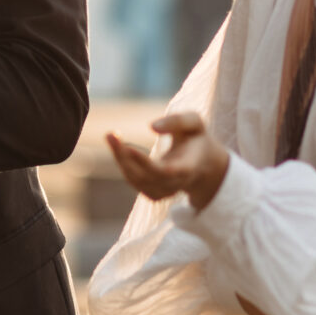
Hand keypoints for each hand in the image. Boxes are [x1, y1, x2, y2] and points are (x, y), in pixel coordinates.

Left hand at [104, 111, 230, 210]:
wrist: (204, 165)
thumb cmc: (197, 139)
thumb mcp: (195, 123)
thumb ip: (178, 121)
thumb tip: (151, 126)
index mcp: (189, 167)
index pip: (165, 172)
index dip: (146, 163)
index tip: (128, 148)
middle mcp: (176, 184)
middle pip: (146, 176)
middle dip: (125, 157)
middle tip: (111, 135)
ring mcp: (165, 192)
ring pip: (137, 180)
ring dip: (121, 158)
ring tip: (112, 136)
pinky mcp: (154, 194)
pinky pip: (134, 181)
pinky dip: (124, 165)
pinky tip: (119, 148)